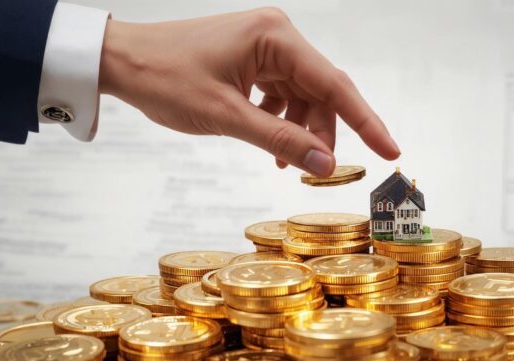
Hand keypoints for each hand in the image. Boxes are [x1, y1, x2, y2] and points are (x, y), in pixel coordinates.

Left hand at [98, 7, 399, 176]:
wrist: (121, 61)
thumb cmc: (166, 79)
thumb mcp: (227, 117)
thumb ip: (280, 141)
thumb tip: (326, 166)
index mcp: (276, 38)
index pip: (334, 84)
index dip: (366, 121)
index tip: (392, 150)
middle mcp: (277, 36)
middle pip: (321, 91)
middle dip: (324, 132)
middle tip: (324, 171)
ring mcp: (265, 46)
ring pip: (302, 97)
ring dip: (300, 131)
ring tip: (286, 163)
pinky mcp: (253, 59)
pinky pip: (282, 94)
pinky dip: (281, 122)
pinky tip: (271, 146)